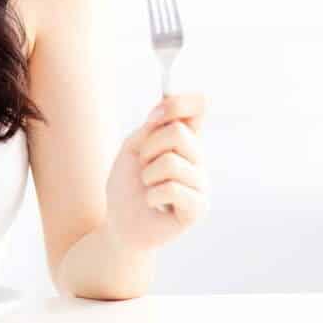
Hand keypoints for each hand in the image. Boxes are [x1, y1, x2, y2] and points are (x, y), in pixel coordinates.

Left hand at [104, 93, 209, 252]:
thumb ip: (151, 127)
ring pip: (171, 162)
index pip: (198, 106)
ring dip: (147, 175)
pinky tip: (154, 204)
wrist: (121, 221)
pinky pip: (172, 189)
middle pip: (178, 132)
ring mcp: (201, 183)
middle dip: (148, 148)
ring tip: (148, 187)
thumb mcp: (133, 148)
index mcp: (184, 139)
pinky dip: (151, 195)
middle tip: (143, 166)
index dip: (181, 102)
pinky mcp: (199, 207)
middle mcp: (198, 158)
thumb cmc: (128, 184)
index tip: (156, 113)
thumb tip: (165, 109)